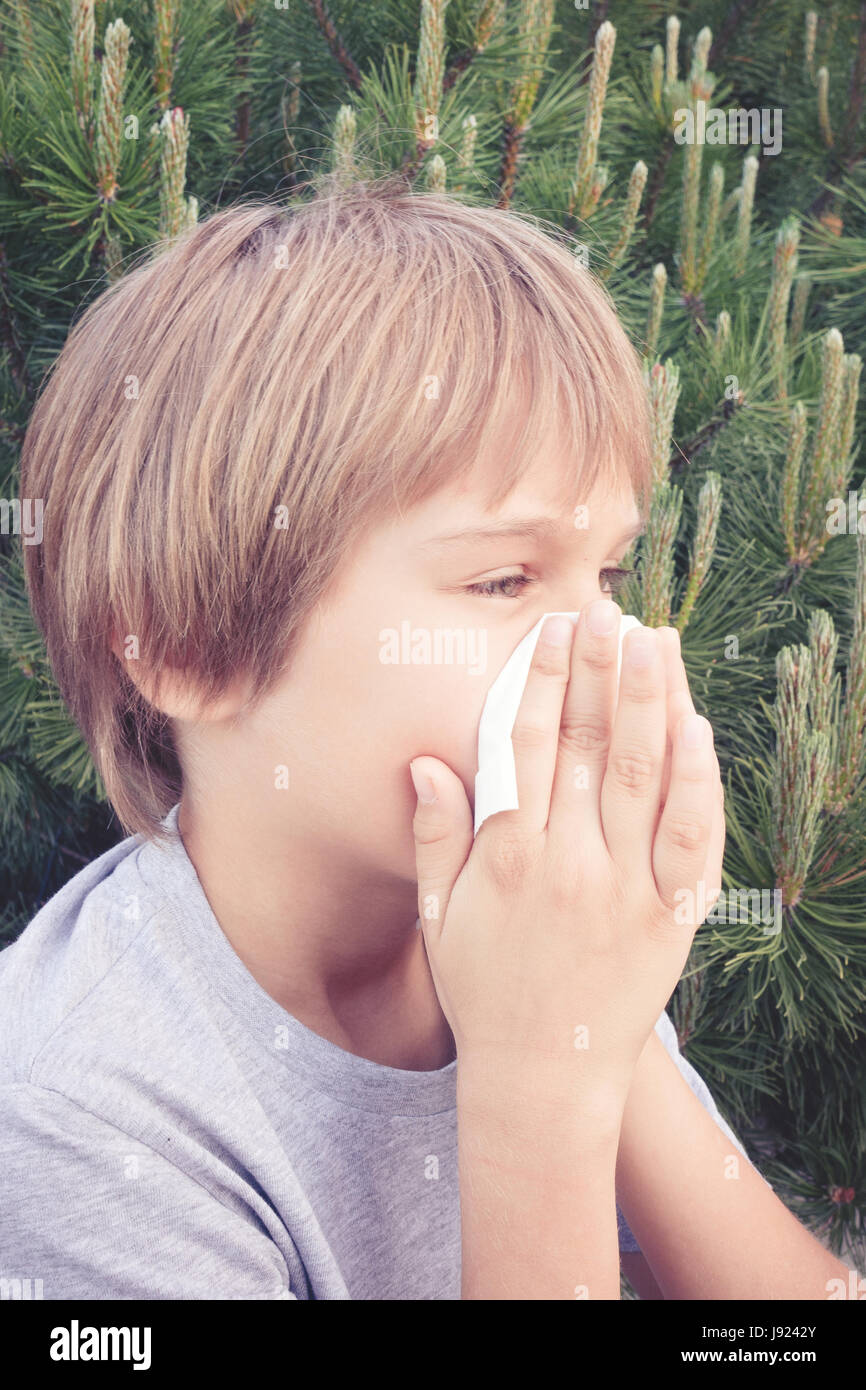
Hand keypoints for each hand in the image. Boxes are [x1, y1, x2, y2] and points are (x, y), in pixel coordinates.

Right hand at [409, 601, 724, 1108]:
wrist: (543, 1079)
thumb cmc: (483, 992)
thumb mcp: (439, 916)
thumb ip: (434, 835)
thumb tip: (426, 759)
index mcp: (507, 856)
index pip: (527, 743)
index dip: (541, 679)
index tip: (553, 630)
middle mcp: (567, 864)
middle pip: (588, 744)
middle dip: (599, 669)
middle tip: (609, 612)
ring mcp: (625, 890)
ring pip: (643, 774)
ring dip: (650, 701)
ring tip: (655, 641)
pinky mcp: (671, 918)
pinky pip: (692, 837)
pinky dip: (697, 778)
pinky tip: (696, 727)